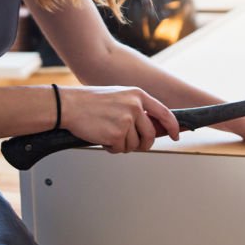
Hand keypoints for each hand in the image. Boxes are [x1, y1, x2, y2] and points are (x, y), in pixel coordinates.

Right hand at [59, 86, 180, 153]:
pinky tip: (101, 136)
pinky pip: (120, 149)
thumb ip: (136, 109)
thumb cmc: (90, 101)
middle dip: (143, 144)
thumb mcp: (119, 96)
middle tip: (131, 143)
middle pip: (150, 135)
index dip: (172, 127)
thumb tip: (150, 128)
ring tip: (108, 133)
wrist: (69, 105)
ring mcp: (126, 121)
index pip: (164, 113)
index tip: (175, 135)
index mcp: (138, 95)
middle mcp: (135, 107)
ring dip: (122, 144)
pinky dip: (111, 147)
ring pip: (134, 144)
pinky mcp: (116, 134)